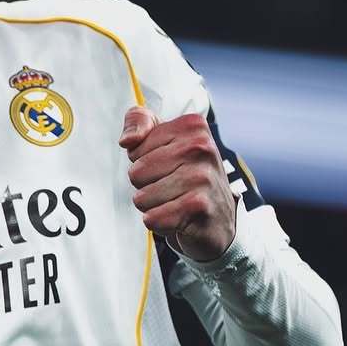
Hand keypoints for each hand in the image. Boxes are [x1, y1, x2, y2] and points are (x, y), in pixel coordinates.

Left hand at [119, 106, 236, 261]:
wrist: (220, 217)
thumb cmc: (185, 174)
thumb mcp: (162, 138)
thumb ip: (139, 121)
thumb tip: (126, 140)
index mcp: (192, 125)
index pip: (134, 149)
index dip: (143, 162)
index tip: (168, 165)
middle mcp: (201, 147)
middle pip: (136, 173)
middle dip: (146, 186)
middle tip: (173, 187)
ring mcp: (202, 177)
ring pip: (141, 198)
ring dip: (153, 206)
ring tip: (176, 202)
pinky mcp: (198, 206)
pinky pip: (152, 218)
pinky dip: (160, 223)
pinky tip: (179, 218)